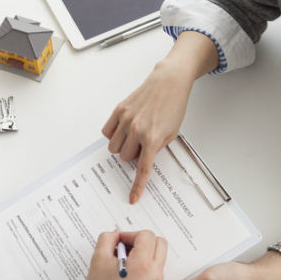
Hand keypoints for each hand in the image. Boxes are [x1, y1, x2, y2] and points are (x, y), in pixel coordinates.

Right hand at [85, 230, 166, 279]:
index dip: (130, 234)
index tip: (118, 242)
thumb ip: (107, 240)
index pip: (145, 235)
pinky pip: (156, 267)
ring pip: (159, 254)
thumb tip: (115, 235)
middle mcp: (155, 272)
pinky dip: (145, 263)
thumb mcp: (98, 260)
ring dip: (144, 251)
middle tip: (125, 248)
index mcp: (143, 264)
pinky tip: (129, 270)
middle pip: (158, 242)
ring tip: (125, 260)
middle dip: (141, 240)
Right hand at [102, 62, 192, 203]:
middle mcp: (137, 129)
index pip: (143, 169)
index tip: (132, 197)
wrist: (169, 82)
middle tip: (143, 144)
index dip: (137, 186)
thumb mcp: (172, 133)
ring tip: (133, 136)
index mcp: (153, 138)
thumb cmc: (173, 106)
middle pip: (125, 157)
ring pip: (113, 147)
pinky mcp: (119, 110)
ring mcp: (126, 119)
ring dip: (122, 146)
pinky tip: (123, 129)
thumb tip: (141, 161)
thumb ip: (156, 148)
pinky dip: (113, 135)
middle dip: (132, 155)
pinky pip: (107, 132)